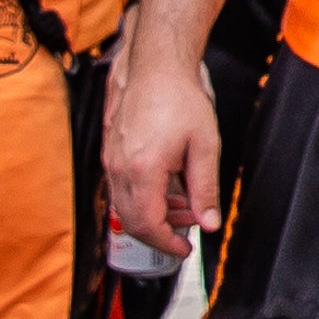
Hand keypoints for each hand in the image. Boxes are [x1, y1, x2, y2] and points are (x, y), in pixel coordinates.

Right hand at [100, 49, 218, 259]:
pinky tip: (167, 188)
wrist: (155, 68)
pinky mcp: (110, 153)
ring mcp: (111, 161)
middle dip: (161, 233)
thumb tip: (209, 222)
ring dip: (153, 215)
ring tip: (184, 207)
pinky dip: (142, 198)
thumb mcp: (205, 146)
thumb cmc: (180, 99)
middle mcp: (119, 169)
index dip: (167, 243)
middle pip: (132, 221)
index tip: (183, 250)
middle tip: (187, 230)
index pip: (148, 225)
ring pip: (125, 206)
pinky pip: (121, 188)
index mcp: (142, 171)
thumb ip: (205, 189)